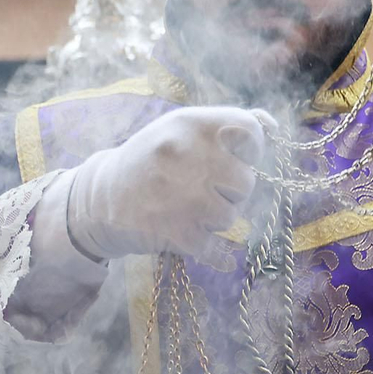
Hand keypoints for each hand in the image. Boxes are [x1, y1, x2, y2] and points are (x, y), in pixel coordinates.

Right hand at [66, 107, 267, 265]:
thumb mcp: (180, 129)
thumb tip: (272, 127)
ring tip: (189, 210)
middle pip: (245, 181)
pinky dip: (209, 249)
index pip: (250, 131)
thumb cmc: (150, 161)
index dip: (249, 150)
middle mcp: (187, 155)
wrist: (99, 198)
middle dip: (231, 191)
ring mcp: (182, 195)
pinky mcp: (176, 232)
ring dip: (216, 219)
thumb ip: (226, 124)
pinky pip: (216, 248)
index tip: (233, 158)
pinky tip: (190, 235)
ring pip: (232, 216)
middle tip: (203, 190)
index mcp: (190, 124)